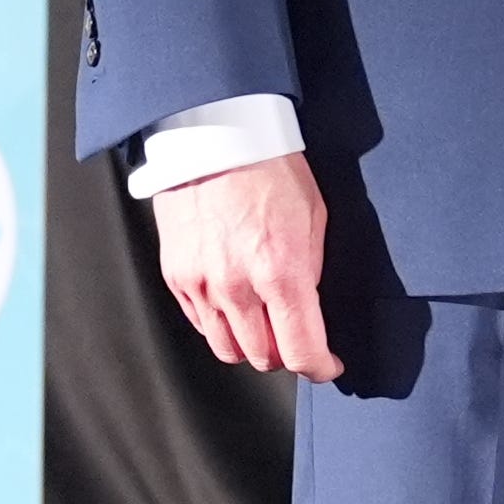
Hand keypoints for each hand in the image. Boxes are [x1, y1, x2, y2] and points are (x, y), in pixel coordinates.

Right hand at [153, 153, 343, 382]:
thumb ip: (310, 272)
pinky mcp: (177, 275)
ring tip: (262, 324)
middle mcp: (238, 286)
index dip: (320, 367)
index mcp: (281, 272)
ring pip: (227, 348)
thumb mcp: (314, 219)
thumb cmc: (270, 169)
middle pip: (264, 357)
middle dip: (286, 353)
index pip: (302, 350)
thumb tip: (308, 308)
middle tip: (295, 335)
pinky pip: (200, 323)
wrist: (216, 136)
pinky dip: (220, 324)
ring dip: (251, 345)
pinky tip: (233, 304)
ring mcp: (202, 284)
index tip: (327, 364)